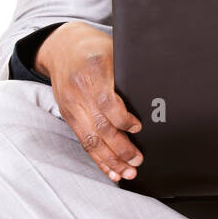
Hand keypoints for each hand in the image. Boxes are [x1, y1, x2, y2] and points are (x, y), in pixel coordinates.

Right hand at [36, 22, 143, 182]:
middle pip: (100, 125)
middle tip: (138, 159)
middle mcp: (80, 89)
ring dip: (110, 160)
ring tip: (127, 172)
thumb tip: (155, 95)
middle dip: (120, 147)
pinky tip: (111, 171)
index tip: (138, 127)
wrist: (62, 46)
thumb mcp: (114, 51)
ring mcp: (71, 104)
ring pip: (90, 139)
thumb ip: (129, 72)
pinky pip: (83, 141)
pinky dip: (98, 159)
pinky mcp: (67, 115)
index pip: (107, 101)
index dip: (122, 118)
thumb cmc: (95, 49)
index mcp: (95, 70)